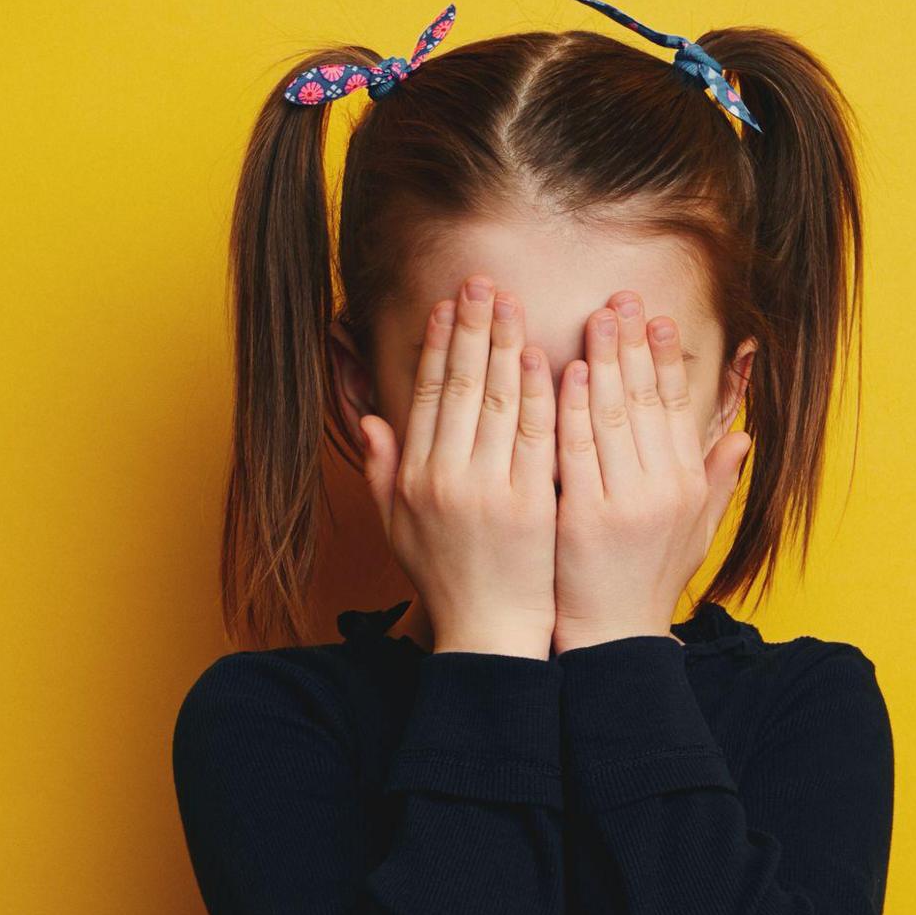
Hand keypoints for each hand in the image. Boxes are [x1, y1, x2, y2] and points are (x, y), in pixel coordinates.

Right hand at [357, 274, 559, 658]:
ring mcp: (489, 490)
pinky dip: (539, 393)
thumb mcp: (398, 528)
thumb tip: (371, 420)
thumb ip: (383, 471)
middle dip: (471, 328)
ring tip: (511, 302)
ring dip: (505, 346)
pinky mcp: (530, 504)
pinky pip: (535, 435)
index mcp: (414, 478)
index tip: (447, 305)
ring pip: (497, 401)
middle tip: (481, 282)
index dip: (438, 346)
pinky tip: (544, 356)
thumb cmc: (446, 579)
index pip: (427, 396)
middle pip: (460, 387)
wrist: (491, 632)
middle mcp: (446, 479)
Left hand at [552, 292, 751, 654]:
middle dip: (632, 344)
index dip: (665, 359)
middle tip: (620, 298)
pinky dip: (570, 406)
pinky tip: (563, 370)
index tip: (654, 317)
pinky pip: (576, 449)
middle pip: (646, 401)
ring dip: (601, 362)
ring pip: (612, 416)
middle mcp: (664, 488)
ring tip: (593, 318)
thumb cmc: (647, 582)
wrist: (612, 638)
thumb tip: (743, 435)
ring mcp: (625, 502)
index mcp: (687, 485)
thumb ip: (717, 480)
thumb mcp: (696, 531)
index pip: (676, 407)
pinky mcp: (587, 518)